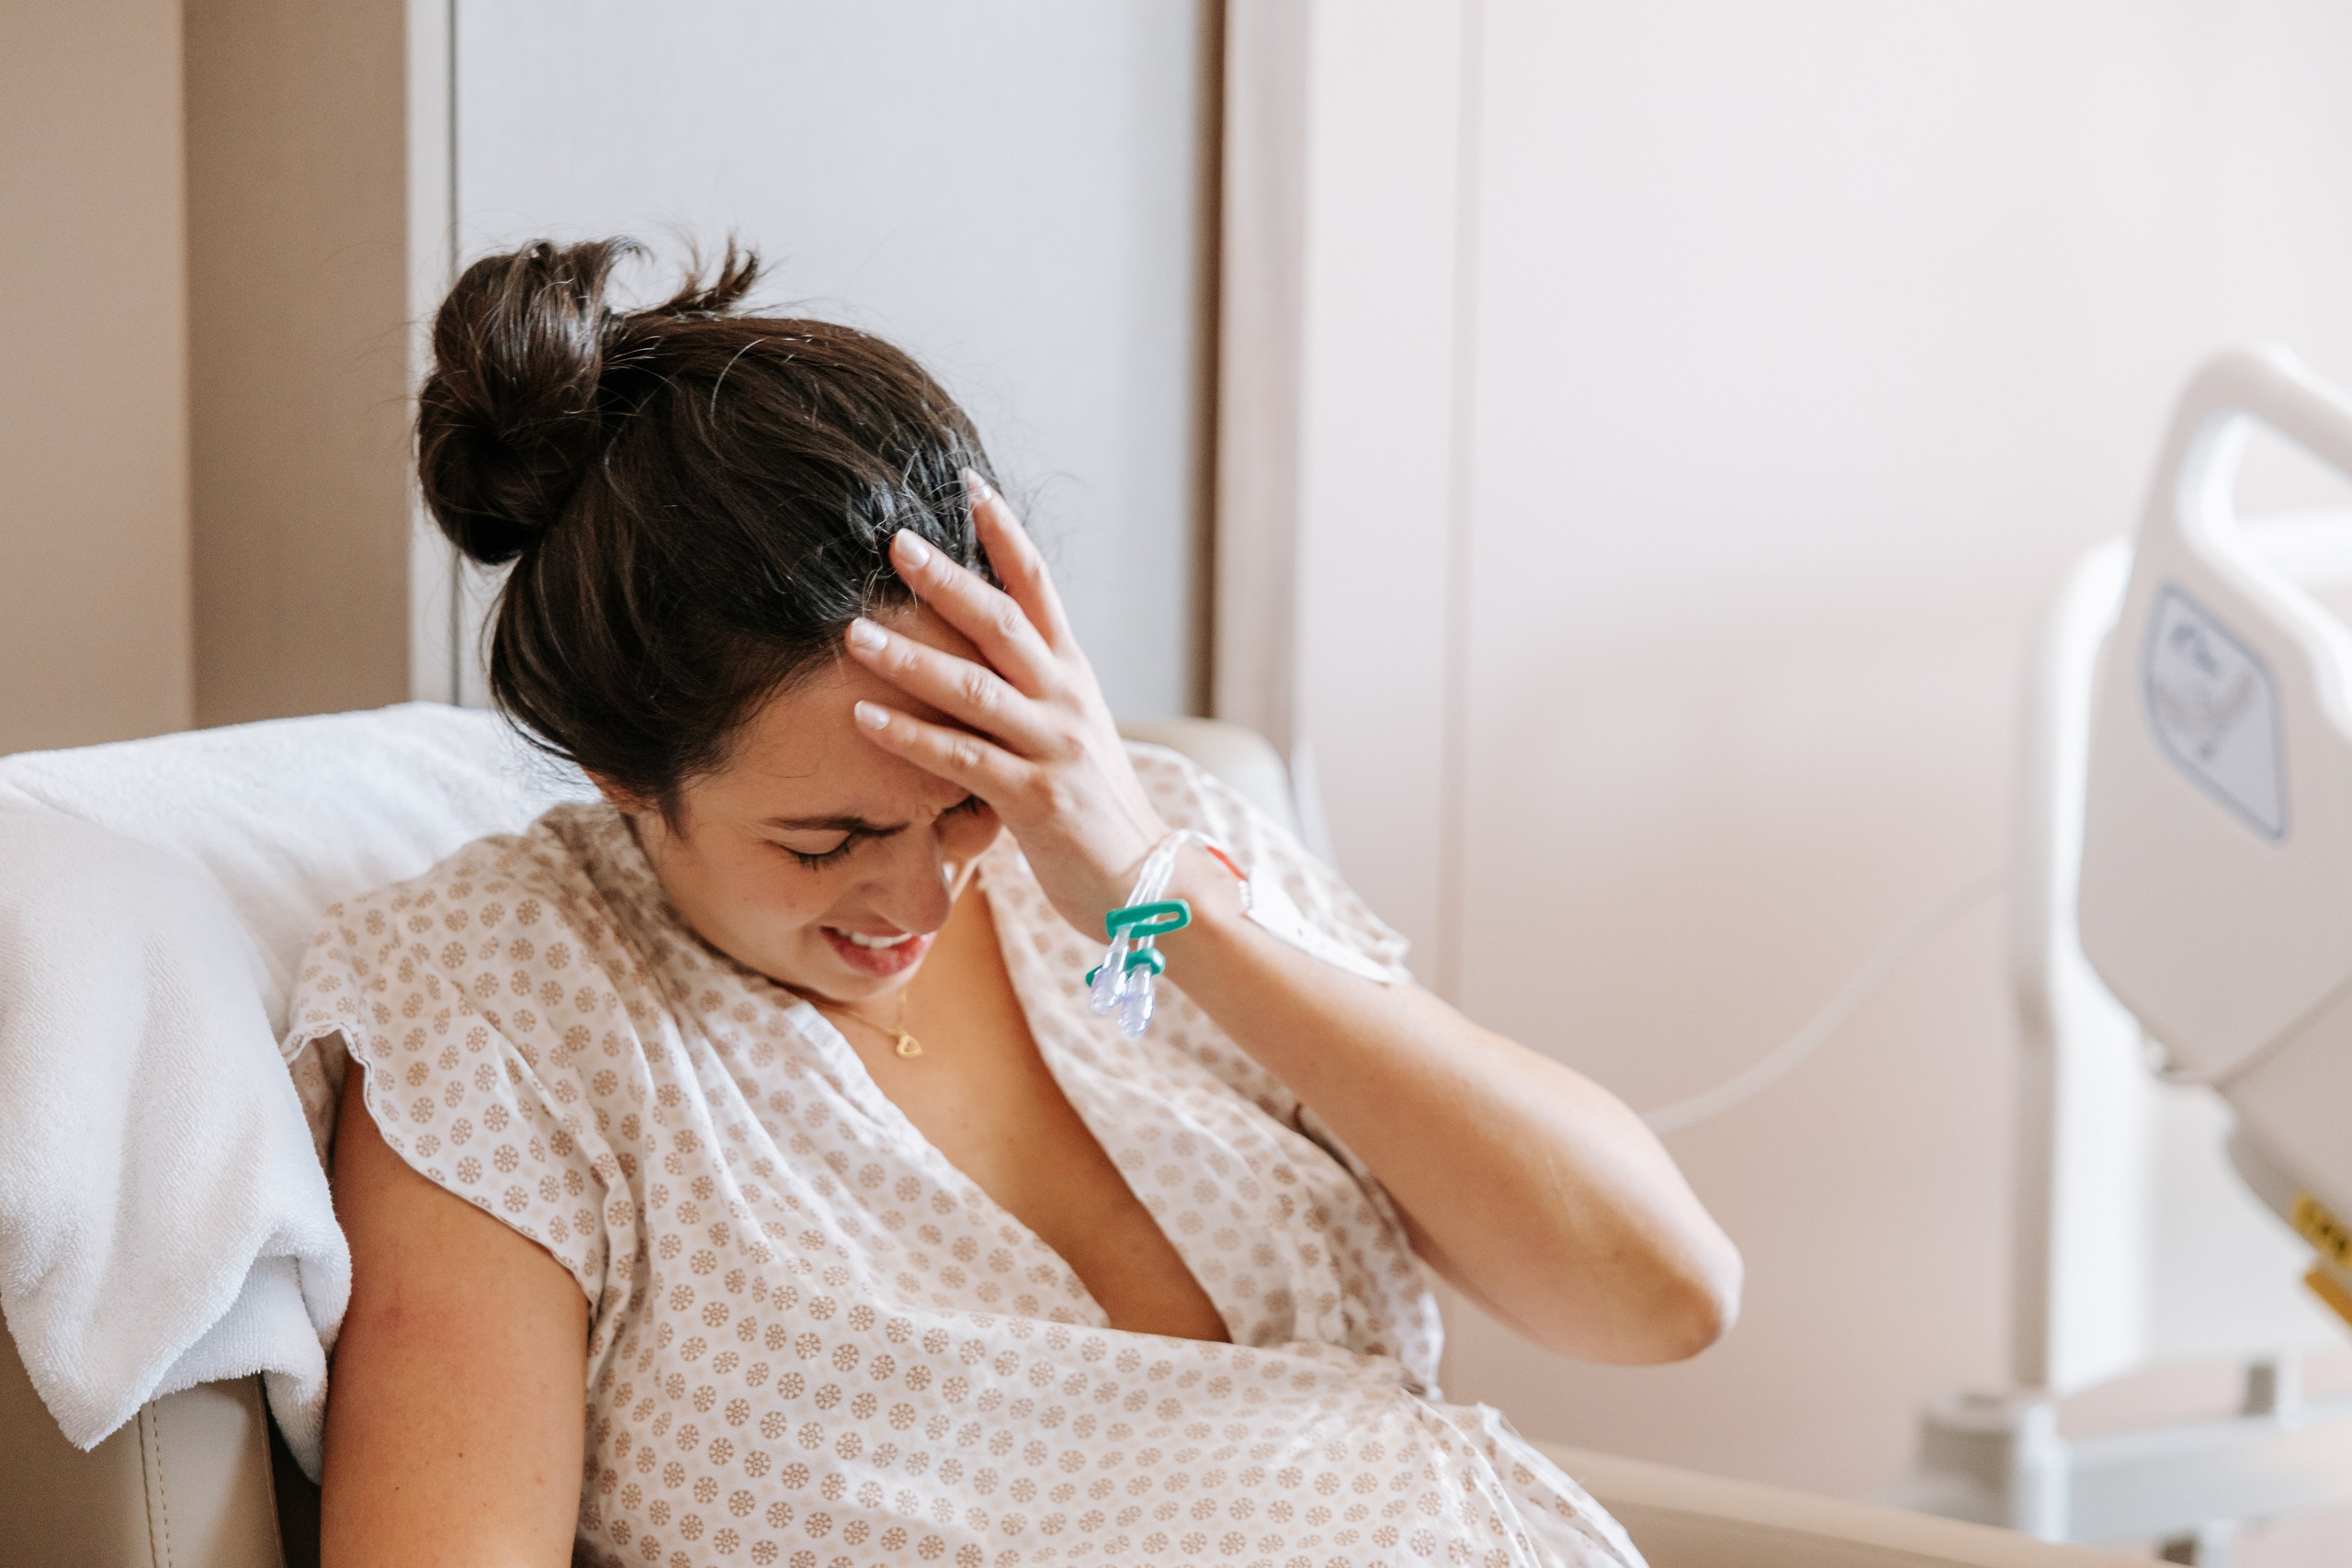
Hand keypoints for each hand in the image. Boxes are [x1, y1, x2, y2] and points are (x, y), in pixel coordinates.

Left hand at [842, 473, 1171, 934]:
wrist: (1148, 882)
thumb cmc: (1095, 810)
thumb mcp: (1069, 733)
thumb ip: (1029, 691)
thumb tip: (974, 651)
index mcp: (1073, 676)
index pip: (1039, 586)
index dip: (1004, 534)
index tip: (968, 483)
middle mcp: (1067, 700)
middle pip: (1002, 622)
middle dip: (946, 579)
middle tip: (893, 542)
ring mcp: (1054, 747)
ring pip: (974, 687)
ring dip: (908, 656)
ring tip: (852, 632)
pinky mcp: (1036, 799)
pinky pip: (962, 759)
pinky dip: (909, 737)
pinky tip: (863, 716)